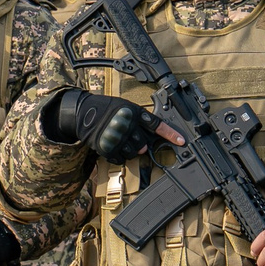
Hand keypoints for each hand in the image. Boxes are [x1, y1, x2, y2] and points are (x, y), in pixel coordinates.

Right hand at [42, 89, 182, 160]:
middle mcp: (126, 124)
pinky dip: (119, 156)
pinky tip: (113, 147)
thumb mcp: (125, 106)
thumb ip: (139, 120)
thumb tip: (149, 139)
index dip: (170, 134)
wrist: (82, 112)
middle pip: (143, 144)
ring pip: (133, 153)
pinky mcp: (105, 146)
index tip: (182, 141)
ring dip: (129, 151)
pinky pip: (120, 159)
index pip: (157, 125)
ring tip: (120, 142)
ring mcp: (115, 136)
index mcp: (133, 112)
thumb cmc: (106, 108)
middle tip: (132, 139)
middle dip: (140, 144)